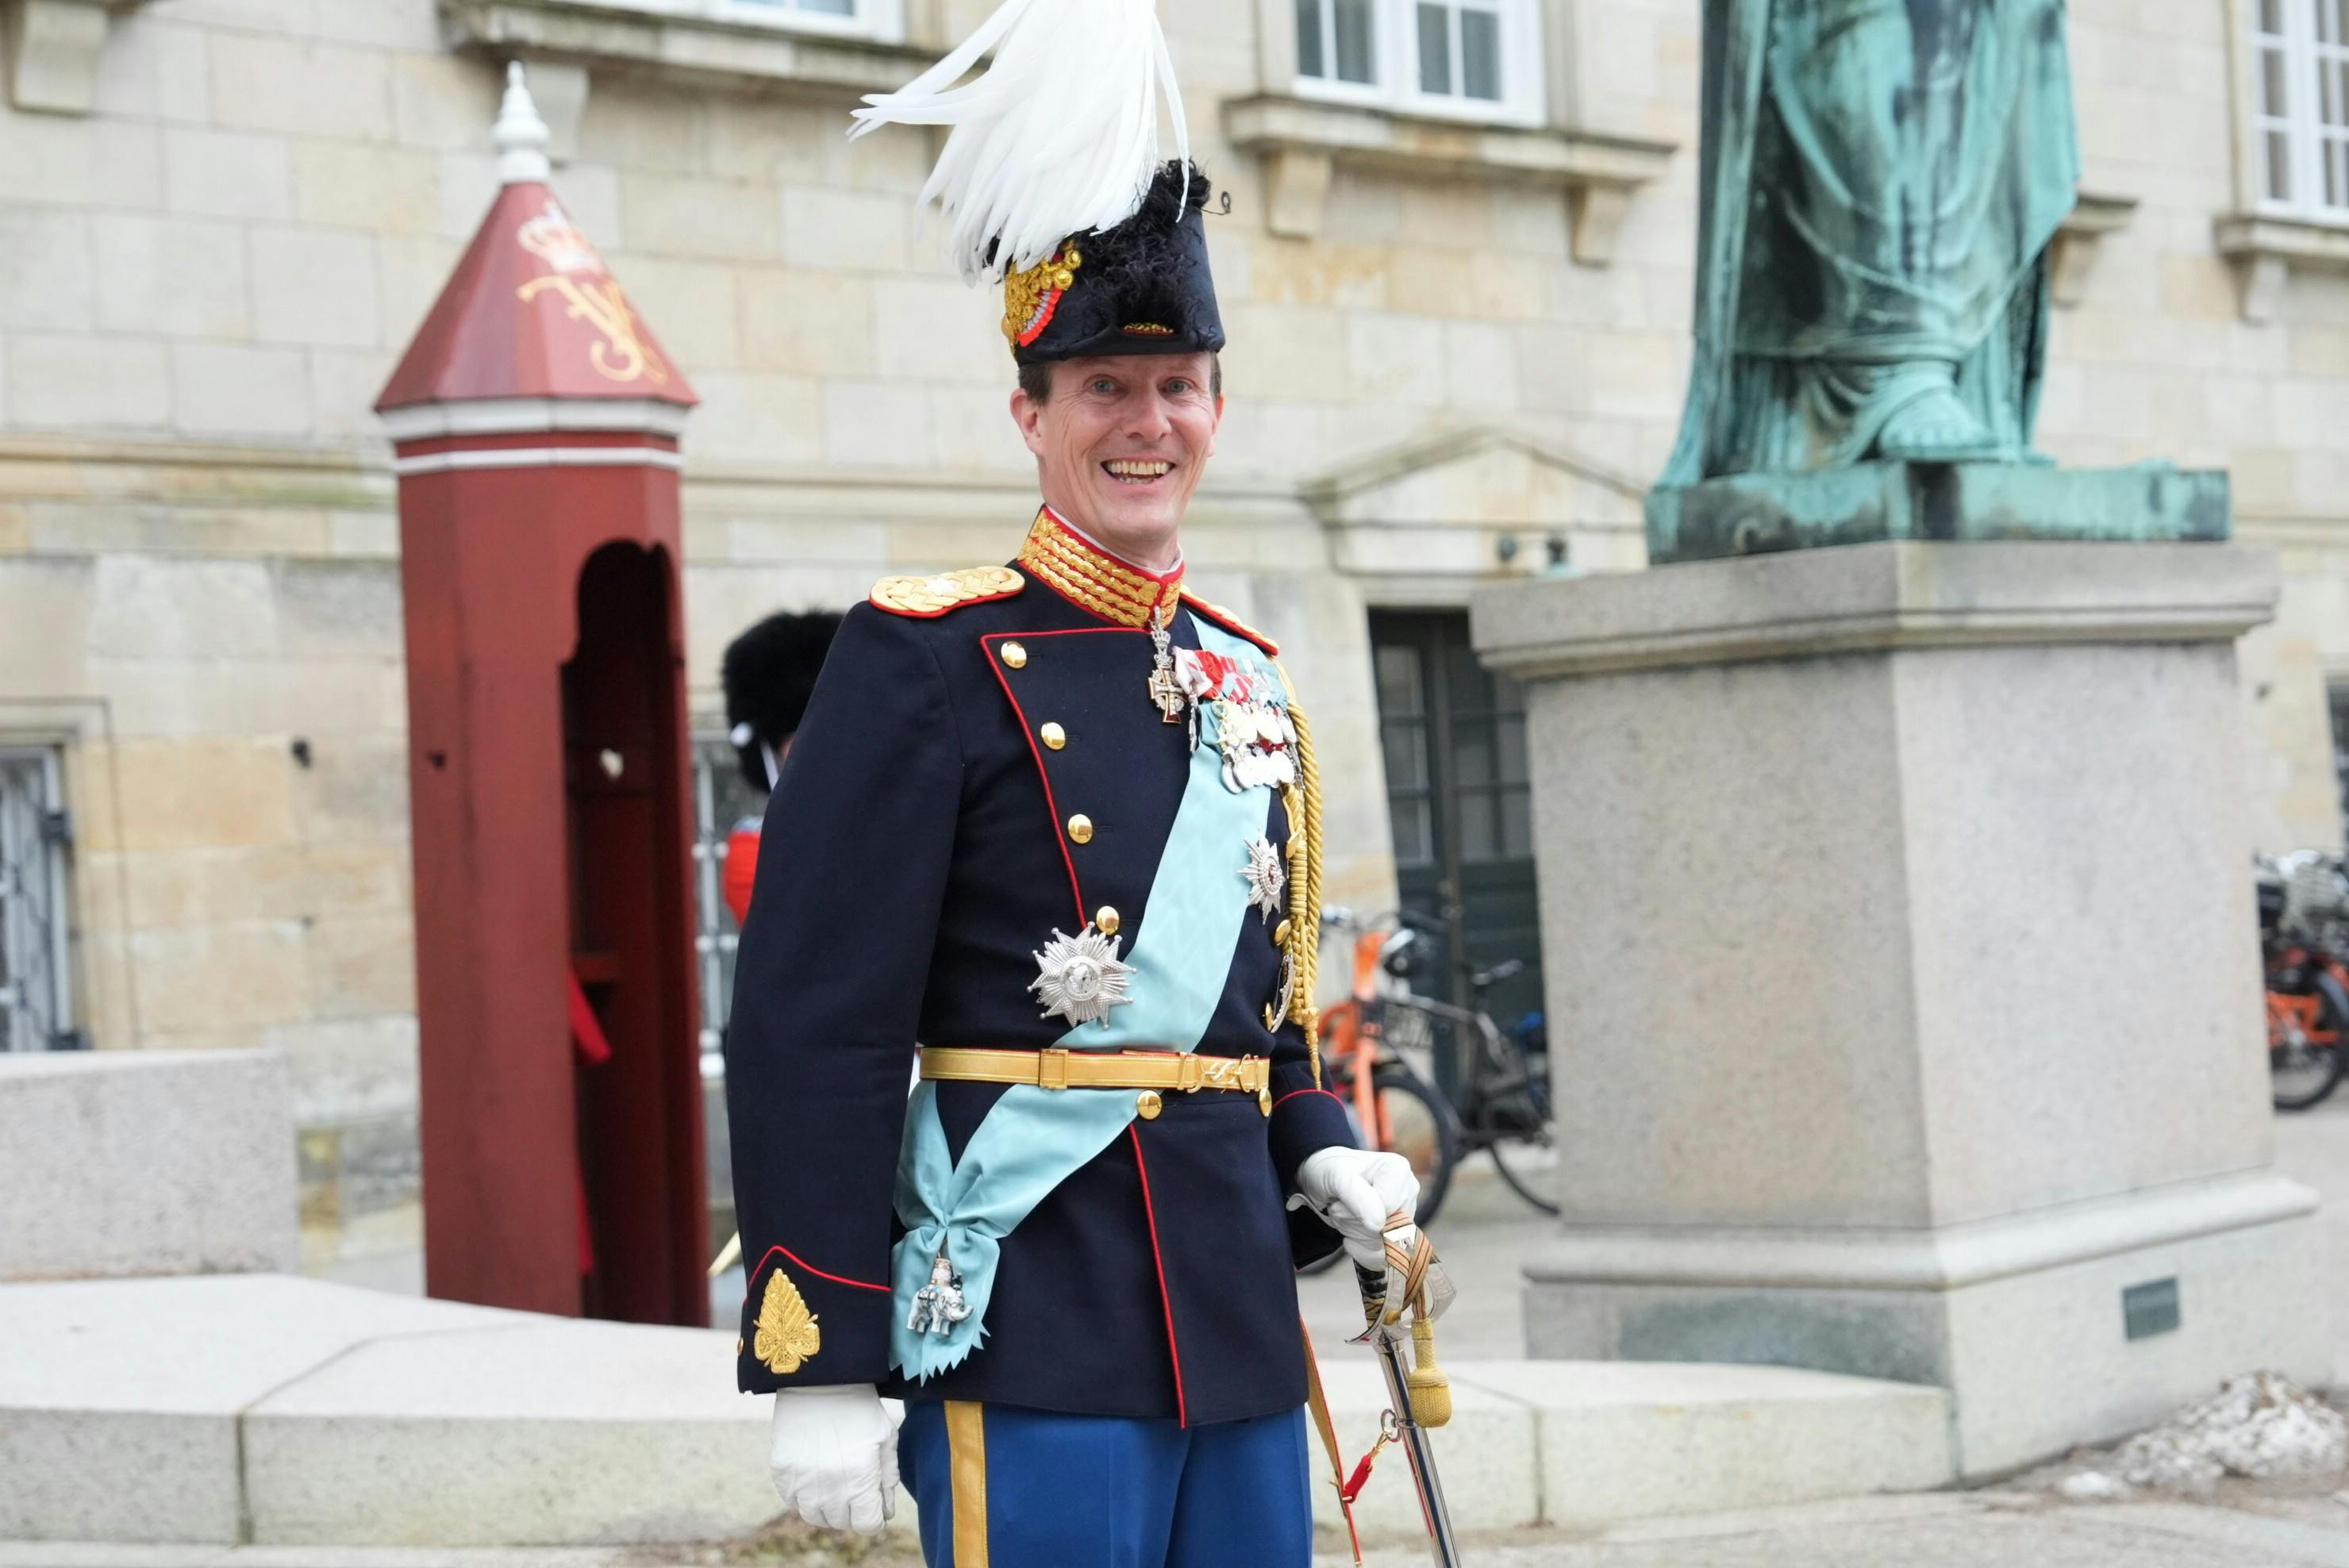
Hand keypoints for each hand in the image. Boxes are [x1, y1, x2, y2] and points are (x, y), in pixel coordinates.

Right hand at [769, 1385, 897, 1533]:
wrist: (820, 1380)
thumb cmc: (860, 1408)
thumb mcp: (886, 1438)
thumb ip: (888, 1478)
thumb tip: (885, 1512)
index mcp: (860, 1480)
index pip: (868, 1525)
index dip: (875, 1519)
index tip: (874, 1508)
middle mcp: (829, 1487)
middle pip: (842, 1523)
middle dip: (853, 1511)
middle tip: (855, 1489)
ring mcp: (802, 1482)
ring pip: (815, 1516)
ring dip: (827, 1508)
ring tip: (834, 1485)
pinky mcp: (781, 1472)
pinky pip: (793, 1500)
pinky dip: (804, 1495)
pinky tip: (814, 1475)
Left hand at [1295, 1146, 1419, 1272]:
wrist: (1324, 1182)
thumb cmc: (1330, 1171)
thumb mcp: (1335, 1176)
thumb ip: (1357, 1196)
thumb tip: (1379, 1226)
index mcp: (1399, 1170)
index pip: (1387, 1209)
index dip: (1358, 1211)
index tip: (1341, 1198)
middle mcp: (1408, 1192)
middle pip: (1386, 1229)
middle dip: (1354, 1223)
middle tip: (1340, 1206)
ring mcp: (1406, 1215)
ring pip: (1383, 1245)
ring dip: (1354, 1234)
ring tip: (1345, 1215)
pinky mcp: (1399, 1235)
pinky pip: (1382, 1257)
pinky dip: (1360, 1250)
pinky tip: (1349, 1235)